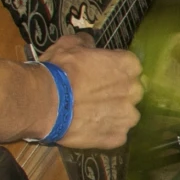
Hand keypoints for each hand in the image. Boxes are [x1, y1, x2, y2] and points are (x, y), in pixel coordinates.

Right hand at [34, 32, 141, 150]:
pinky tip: (89, 128)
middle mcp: (134, 91)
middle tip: (94, 94)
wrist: (45, 102)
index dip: (113, 70)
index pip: (130, 66)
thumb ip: (85, 42)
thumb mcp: (68, 45)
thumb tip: (89, 41)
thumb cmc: (59, 70)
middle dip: (116, 92)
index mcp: (128, 65)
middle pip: (130, 91)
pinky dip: (105, 132)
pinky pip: (116, 134)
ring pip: (126, 114)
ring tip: (91, 114)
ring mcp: (127, 116)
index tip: (100, 73)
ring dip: (113, 114)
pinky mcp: (118, 137)